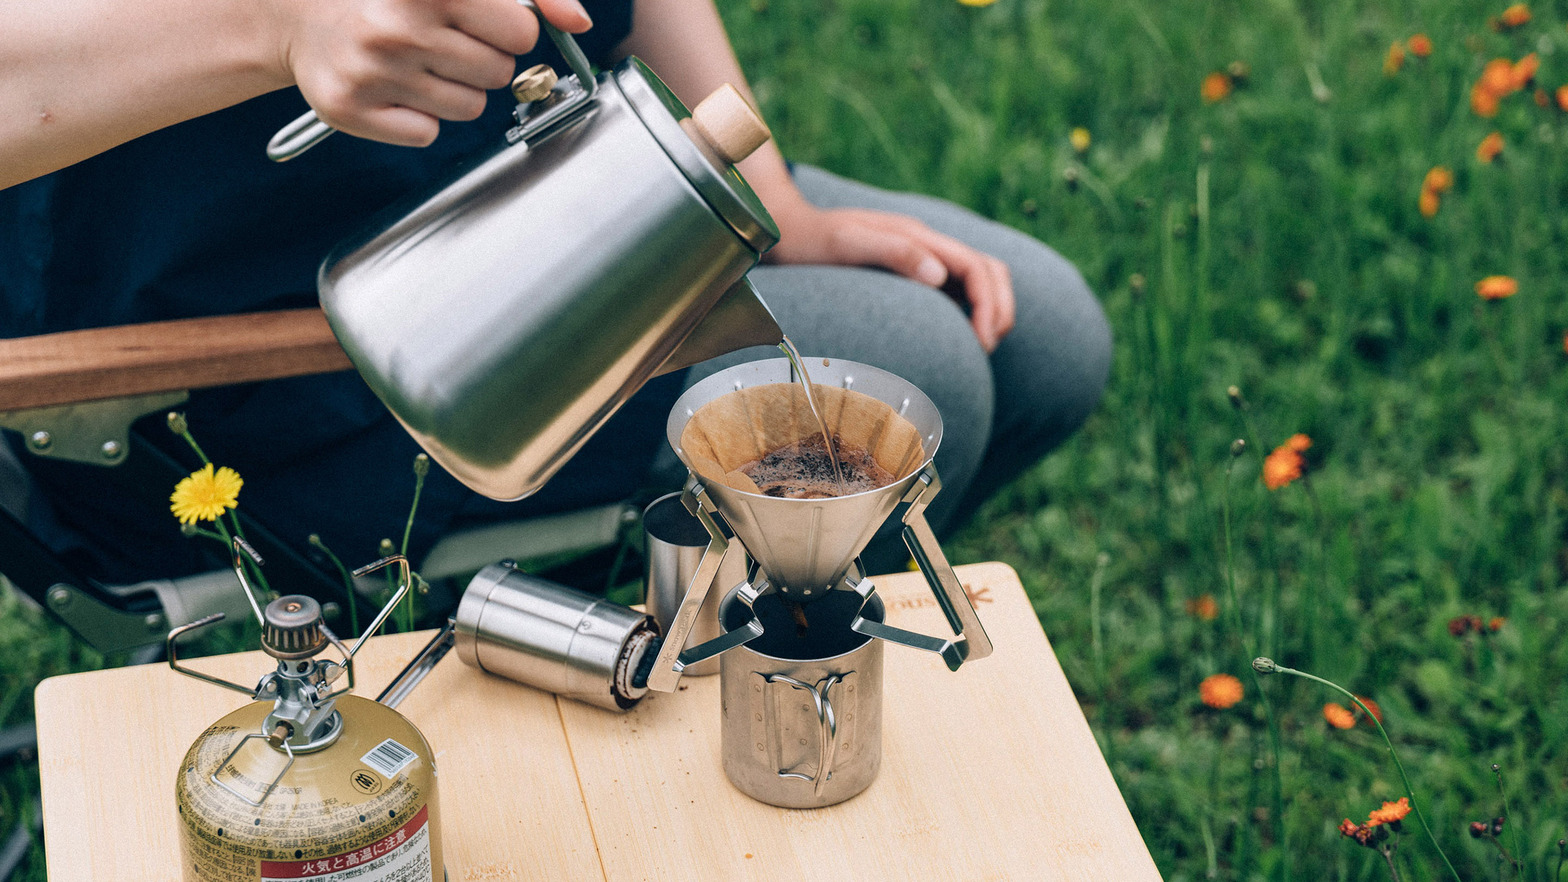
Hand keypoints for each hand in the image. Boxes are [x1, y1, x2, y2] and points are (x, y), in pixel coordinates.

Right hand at [271, 0, 592, 146]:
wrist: (299, 13)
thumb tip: (578, 20)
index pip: (521, 30)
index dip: (510, 28)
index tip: (483, 20)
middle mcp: (396, 26)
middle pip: (500, 74)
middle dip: (483, 59)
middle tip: (442, 39)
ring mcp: (371, 70)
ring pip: (471, 108)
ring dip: (454, 89)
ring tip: (416, 60)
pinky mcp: (350, 108)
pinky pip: (427, 133)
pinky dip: (419, 116)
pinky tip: (394, 86)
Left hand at [765, 202, 1015, 351]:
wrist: (787, 233)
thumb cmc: (813, 242)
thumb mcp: (847, 244)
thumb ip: (894, 253)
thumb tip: (938, 276)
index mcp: (917, 235)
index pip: (976, 267)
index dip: (990, 304)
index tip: (983, 341)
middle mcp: (926, 244)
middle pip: (988, 271)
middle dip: (1000, 309)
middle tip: (987, 349)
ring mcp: (920, 257)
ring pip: (978, 280)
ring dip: (990, 310)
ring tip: (980, 347)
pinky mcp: (911, 273)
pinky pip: (955, 291)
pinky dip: (969, 313)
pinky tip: (956, 339)